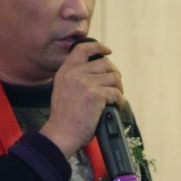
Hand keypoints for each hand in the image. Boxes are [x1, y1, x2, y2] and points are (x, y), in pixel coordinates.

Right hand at [40, 40, 125, 157]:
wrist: (60, 134)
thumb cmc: (64, 117)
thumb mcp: (62, 89)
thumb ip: (75, 77)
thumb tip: (97, 72)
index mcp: (65, 70)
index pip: (83, 48)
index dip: (98, 47)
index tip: (108, 51)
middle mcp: (74, 73)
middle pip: (105, 63)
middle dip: (114, 74)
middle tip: (115, 85)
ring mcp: (85, 83)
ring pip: (114, 78)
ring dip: (119, 88)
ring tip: (115, 98)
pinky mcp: (96, 95)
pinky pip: (116, 93)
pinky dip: (120, 101)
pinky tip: (116, 106)